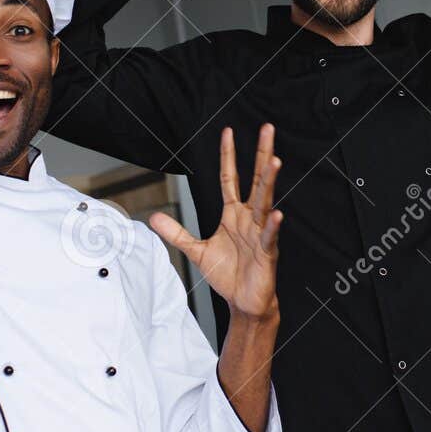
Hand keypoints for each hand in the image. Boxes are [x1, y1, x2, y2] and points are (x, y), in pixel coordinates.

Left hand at [151, 124, 281, 321]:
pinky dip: (272, 225)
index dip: (228, 156)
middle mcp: (249, 218)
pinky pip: (269, 236)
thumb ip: (176, 233)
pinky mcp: (267, 253)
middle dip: (261, 154)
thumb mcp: (196, 251)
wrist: (244, 302)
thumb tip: (154, 217)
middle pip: (255, 181)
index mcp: (234, 215)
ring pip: (265, 202)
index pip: (231, 178)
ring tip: (275, 161)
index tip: (228, 132)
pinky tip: (276, 213)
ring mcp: (260, 234)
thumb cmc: (228, 275)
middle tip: (267, 129)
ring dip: (270, 182)